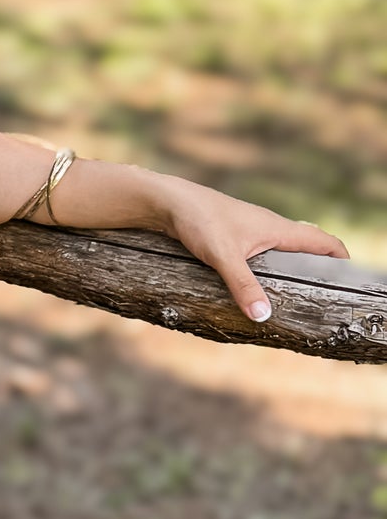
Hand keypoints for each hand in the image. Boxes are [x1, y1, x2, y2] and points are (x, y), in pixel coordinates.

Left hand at [148, 177, 349, 322]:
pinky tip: (260, 281)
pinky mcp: (234, 235)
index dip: (341, 258)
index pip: (322, 241)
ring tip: (297, 293)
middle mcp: (270, 227)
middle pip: (307, 245)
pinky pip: (263, 251)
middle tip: (325, 293)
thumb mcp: (223, 257)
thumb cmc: (198, 221)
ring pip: (284, 248)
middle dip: (320, 266)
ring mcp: (251, 230)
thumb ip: (243, 286)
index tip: (351, 278)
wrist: (167, 202)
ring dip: (294, 265)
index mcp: (278, 229)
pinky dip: (271, 265)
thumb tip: (264, 316)